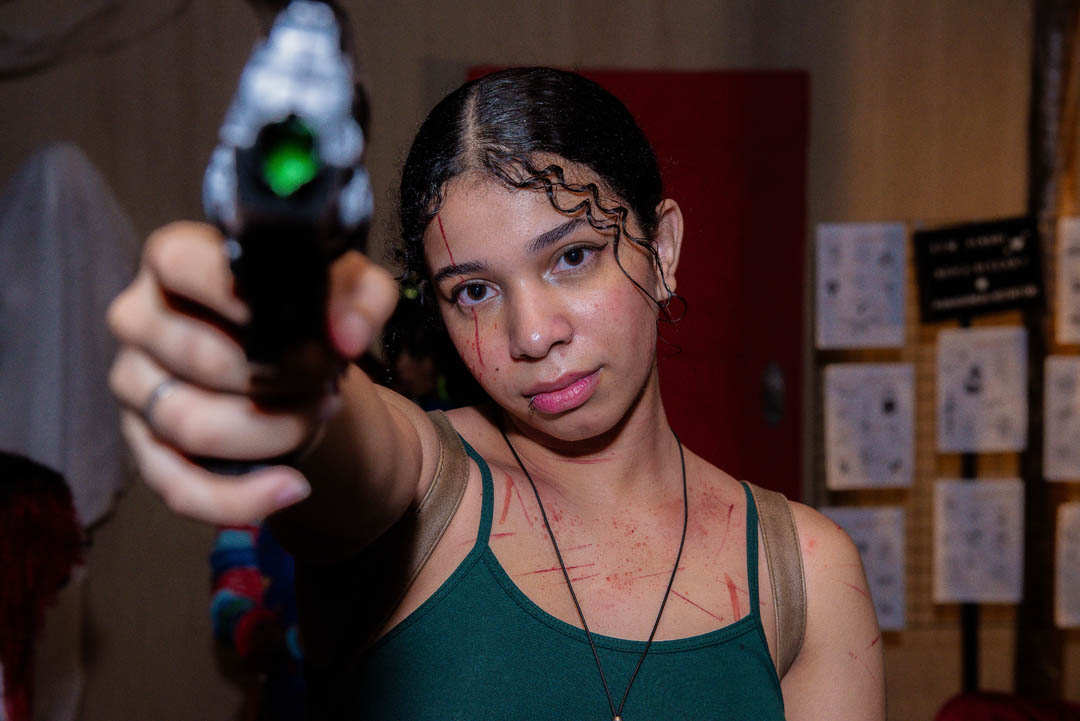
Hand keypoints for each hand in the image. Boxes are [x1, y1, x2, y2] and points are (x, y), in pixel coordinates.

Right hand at [107, 221, 397, 523]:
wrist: (294, 366)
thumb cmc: (308, 314)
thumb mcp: (348, 290)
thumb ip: (360, 295)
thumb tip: (347, 336)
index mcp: (175, 260)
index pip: (179, 265)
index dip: (236, 296)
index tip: (293, 324)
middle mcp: (140, 319)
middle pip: (201, 360)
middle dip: (280, 380)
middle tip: (325, 381)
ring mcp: (136, 386)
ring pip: (193, 425)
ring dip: (273, 432)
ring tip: (318, 415)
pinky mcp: (144, 446)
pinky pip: (179, 487)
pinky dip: (241, 497)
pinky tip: (292, 487)